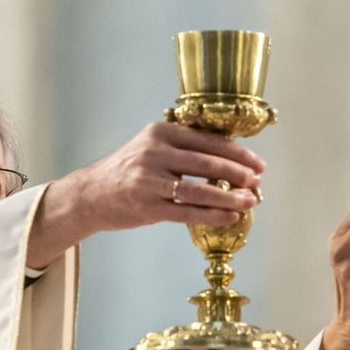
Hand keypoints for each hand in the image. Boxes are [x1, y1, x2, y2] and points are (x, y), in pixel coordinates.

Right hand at [27, 121, 264, 265]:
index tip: (257, 163)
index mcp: (161, 132)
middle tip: (258, 181)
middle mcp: (154, 153)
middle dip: (238, 173)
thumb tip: (230, 155)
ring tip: (250, 201)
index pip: (207, 140)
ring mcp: (149, 180)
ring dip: (230, 196)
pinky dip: (213, 214)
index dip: (237, 152)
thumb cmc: (128, 170)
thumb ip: (183, 147)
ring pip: (199, 189)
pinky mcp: (147, 206)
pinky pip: (187, 212)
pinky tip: (230, 217)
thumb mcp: (151, 146)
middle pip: (207, 163)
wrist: (91, 194)